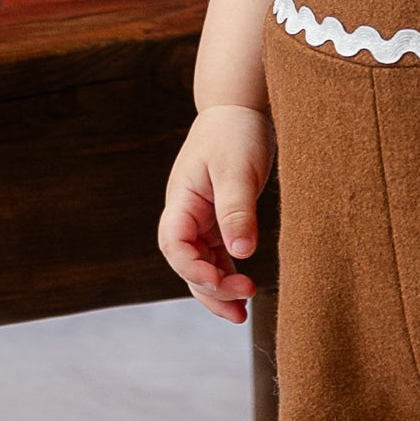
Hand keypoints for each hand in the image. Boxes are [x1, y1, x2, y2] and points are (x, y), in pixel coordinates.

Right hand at [159, 102, 274, 321]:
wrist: (241, 107)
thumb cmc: (235, 131)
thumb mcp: (237, 170)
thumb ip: (237, 210)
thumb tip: (242, 252)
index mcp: (182, 200)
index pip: (174, 245)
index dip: (193, 270)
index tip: (222, 281)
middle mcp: (186, 213)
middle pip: (186, 263)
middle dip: (209, 289)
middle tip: (242, 305)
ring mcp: (201, 218)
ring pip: (201, 264)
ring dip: (218, 290)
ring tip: (243, 313)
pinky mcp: (219, 218)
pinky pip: (218, 255)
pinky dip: (228, 274)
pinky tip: (245, 289)